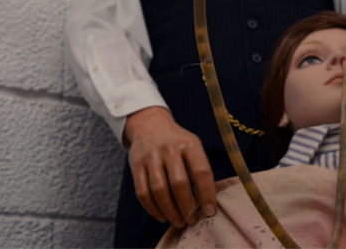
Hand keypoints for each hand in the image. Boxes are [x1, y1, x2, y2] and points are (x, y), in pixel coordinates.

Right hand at [124, 106, 216, 227]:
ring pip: (159, 190)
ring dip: (170, 211)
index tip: (210, 211)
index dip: (207, 194)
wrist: (149, 124)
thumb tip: (206, 204)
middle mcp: (169, 148)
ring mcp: (151, 156)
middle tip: (192, 221)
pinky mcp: (136, 165)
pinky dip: (152, 209)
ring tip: (178, 222)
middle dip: (187, 207)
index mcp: (189, 144)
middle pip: (179, 183)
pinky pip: (142, 192)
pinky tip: (162, 216)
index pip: (201, 172)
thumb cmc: (177, 142)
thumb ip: (199, 169)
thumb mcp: (192, 146)